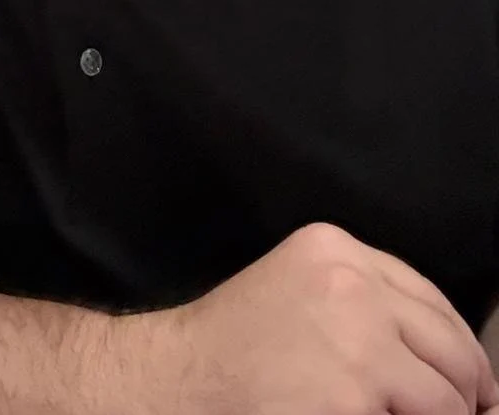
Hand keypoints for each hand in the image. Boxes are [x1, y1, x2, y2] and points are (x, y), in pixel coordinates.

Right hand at [144, 223, 498, 414]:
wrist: (179, 380)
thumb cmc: (233, 347)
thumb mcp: (298, 289)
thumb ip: (364, 302)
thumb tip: (453, 363)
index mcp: (335, 249)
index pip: (433, 301)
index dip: (458, 350)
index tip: (469, 384)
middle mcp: (352, 285)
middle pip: (452, 347)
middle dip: (464, 392)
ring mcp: (357, 343)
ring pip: (448, 399)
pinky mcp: (354, 399)